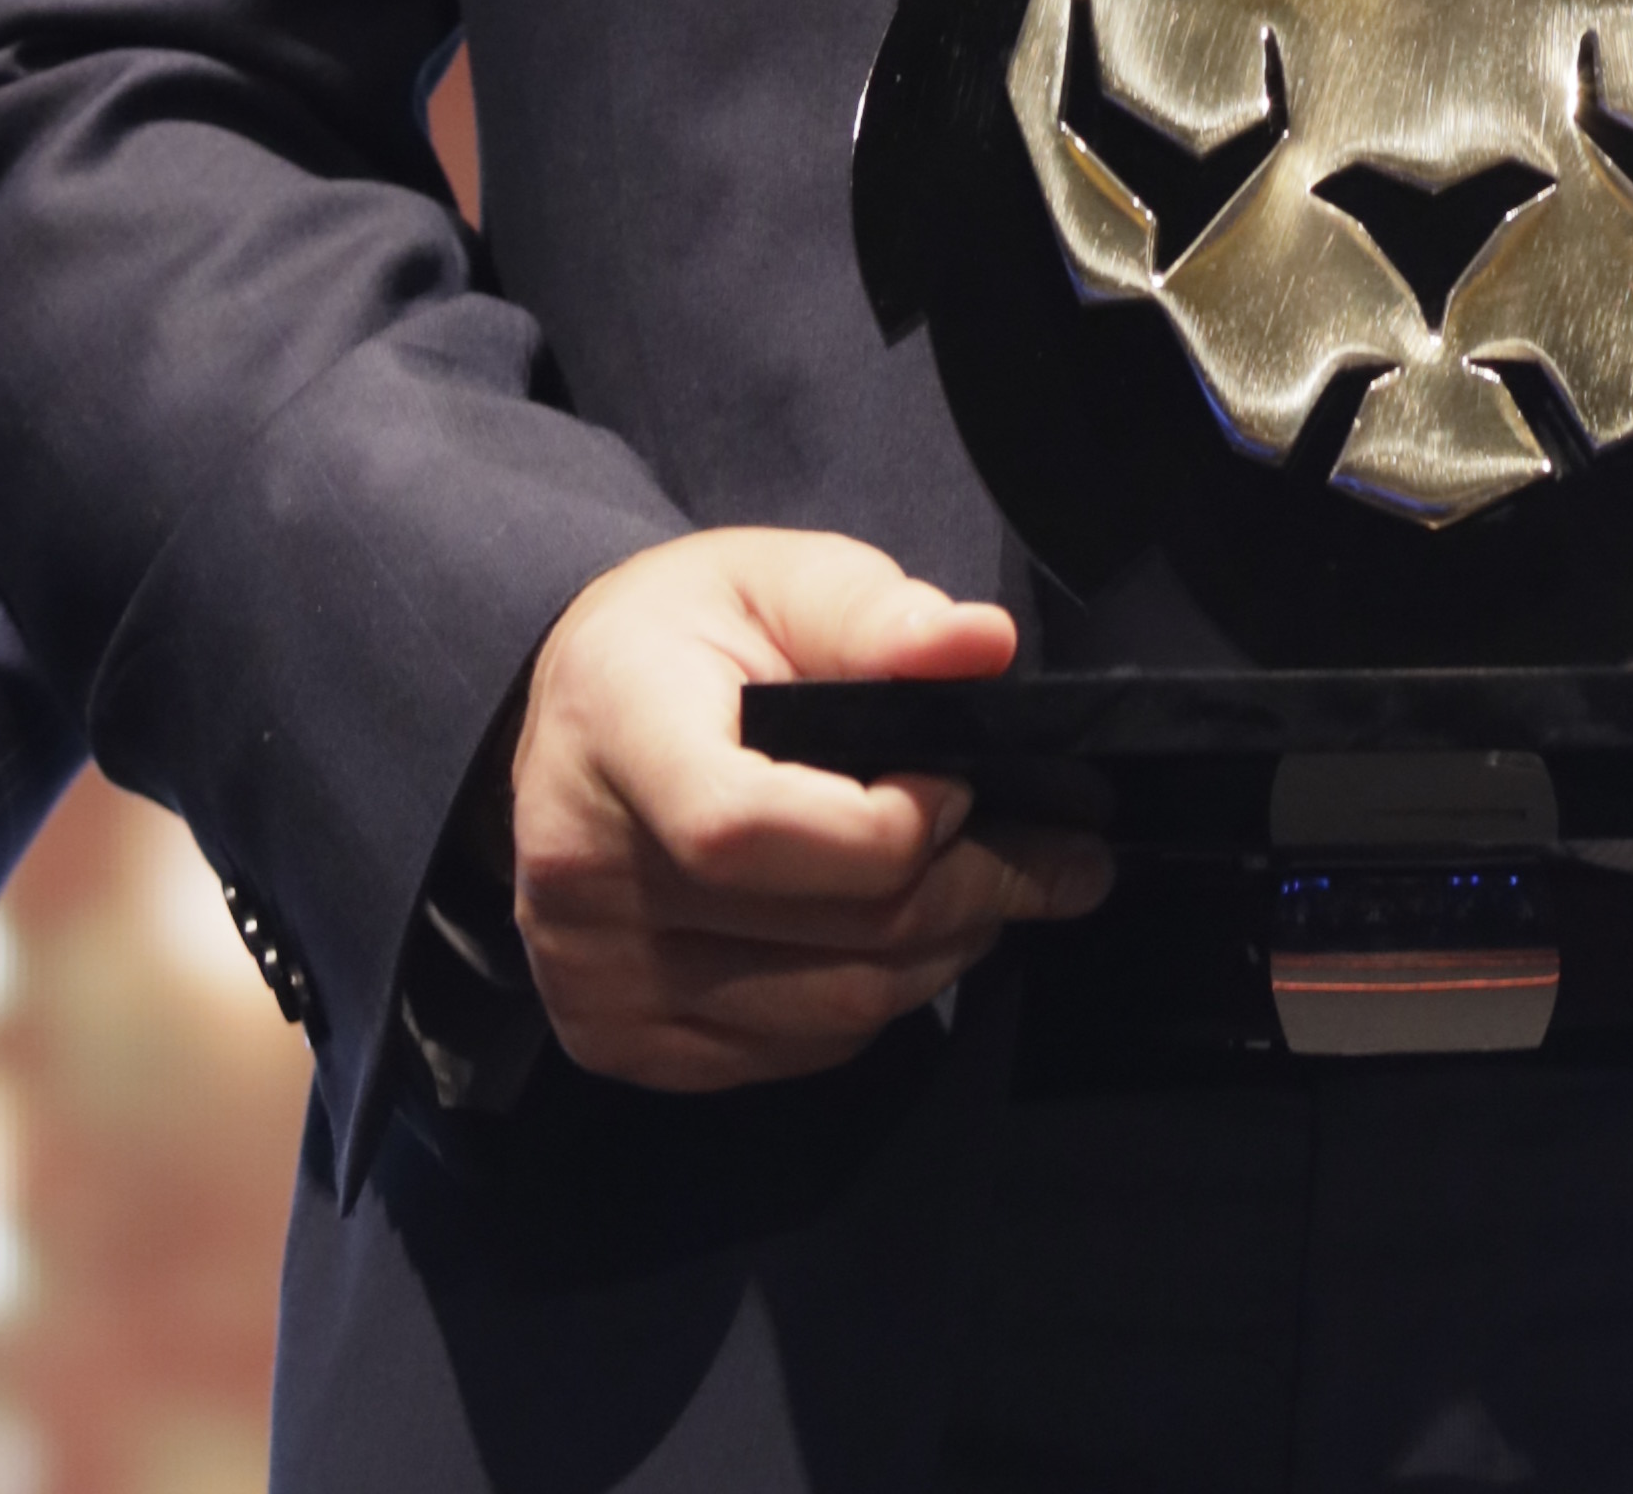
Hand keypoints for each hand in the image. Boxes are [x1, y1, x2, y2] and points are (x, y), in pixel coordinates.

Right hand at [509, 531, 1106, 1091]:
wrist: (569, 722)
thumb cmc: (684, 639)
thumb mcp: (777, 580)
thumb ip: (876, 616)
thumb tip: (984, 647)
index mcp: (616, 732)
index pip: (743, 829)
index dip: (882, 828)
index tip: (961, 783)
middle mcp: (584, 872)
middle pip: (818, 933)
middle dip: (972, 892)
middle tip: (1063, 855)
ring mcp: (593, 976)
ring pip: (826, 1011)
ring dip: (941, 956)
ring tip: (1002, 891)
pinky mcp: (617, 1040)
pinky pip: (791, 1052)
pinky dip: (872, 1002)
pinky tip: (908, 939)